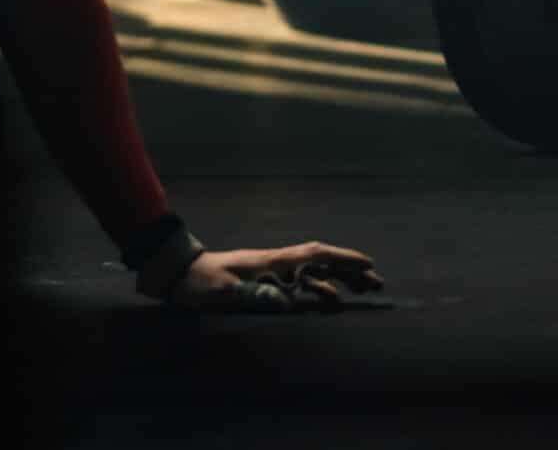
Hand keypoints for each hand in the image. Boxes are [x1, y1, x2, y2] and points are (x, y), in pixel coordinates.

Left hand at [169, 243, 383, 313]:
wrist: (181, 274)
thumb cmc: (202, 283)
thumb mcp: (225, 292)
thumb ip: (256, 294)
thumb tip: (288, 301)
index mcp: (274, 262)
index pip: (317, 256)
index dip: (344, 259)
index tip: (369, 265)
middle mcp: (279, 262)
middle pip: (324, 261)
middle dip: (351, 269)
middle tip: (376, 283)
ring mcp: (273, 269)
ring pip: (315, 269)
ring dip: (339, 277)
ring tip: (361, 288)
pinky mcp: (266, 279)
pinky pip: (302, 280)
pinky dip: (321, 284)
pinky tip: (328, 294)